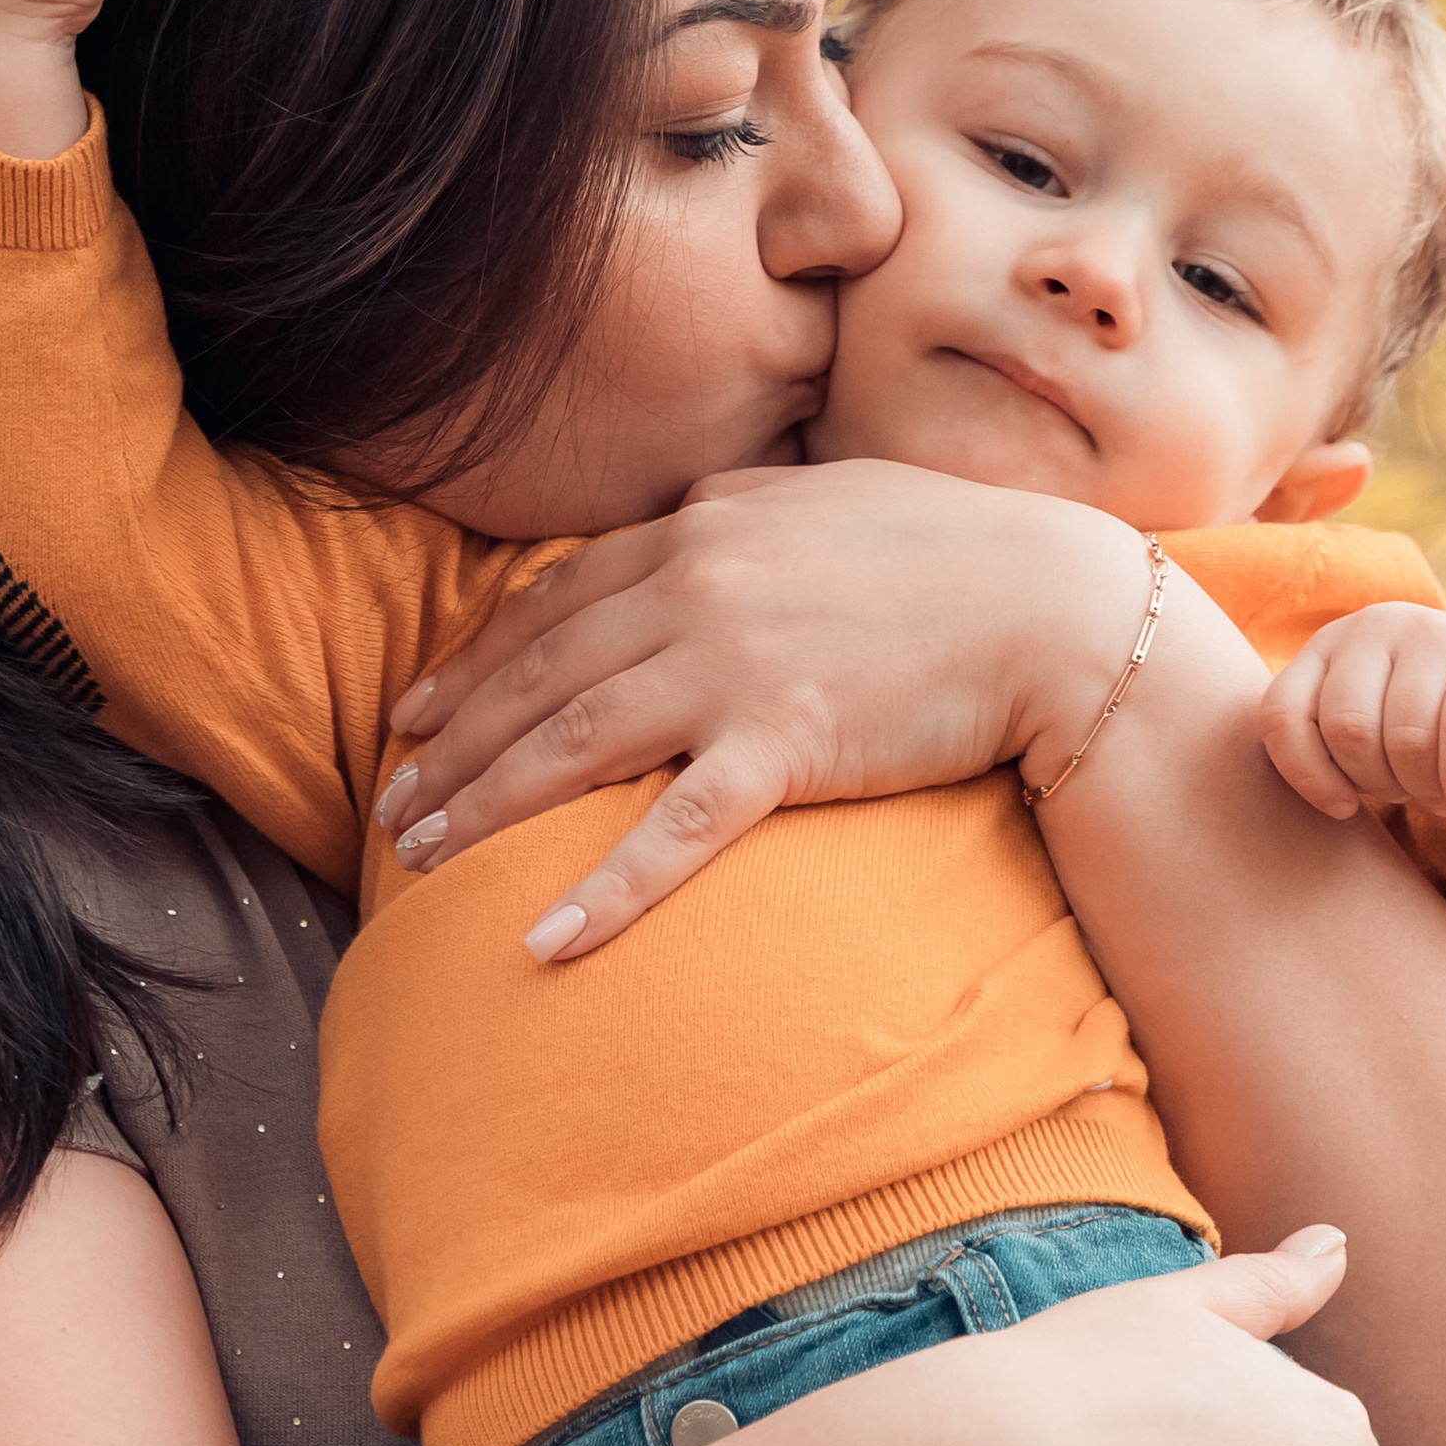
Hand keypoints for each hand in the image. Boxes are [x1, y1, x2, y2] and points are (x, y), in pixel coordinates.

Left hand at [373, 458, 1155, 958]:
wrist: (1057, 604)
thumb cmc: (956, 553)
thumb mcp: (826, 502)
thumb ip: (742, 516)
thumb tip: (688, 526)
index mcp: (702, 528)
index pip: (553, 601)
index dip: (474, 662)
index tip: (419, 714)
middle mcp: (697, 585)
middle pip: (539, 675)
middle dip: (451, 743)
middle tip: (388, 802)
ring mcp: (735, 665)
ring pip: (571, 743)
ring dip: (482, 804)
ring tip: (417, 856)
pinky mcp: (786, 743)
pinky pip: (672, 831)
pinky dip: (601, 890)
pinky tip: (539, 942)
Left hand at [1258, 604, 1445, 824]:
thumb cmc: (1410, 726)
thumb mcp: (1358, 727)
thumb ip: (1320, 747)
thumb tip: (1322, 802)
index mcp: (1324, 647)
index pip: (1283, 715)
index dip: (1304, 775)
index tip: (1341, 808)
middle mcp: (1372, 627)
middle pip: (1349, 730)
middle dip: (1375, 782)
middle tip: (1400, 795)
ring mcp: (1431, 632)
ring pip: (1406, 737)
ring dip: (1422, 789)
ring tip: (1435, 797)